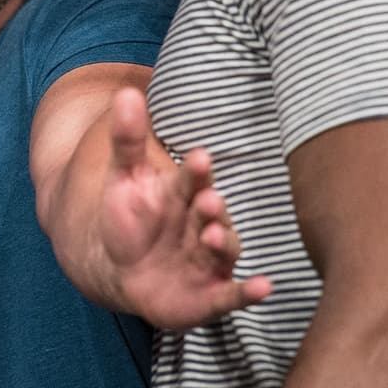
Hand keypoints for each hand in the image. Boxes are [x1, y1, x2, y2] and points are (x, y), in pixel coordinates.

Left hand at [100, 87, 270, 328]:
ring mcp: (209, 260)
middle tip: (207, 200)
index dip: (196, 172)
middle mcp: (204, 225)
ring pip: (223, 250)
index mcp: (185, 194)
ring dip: (222, 243)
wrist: (121, 270)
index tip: (199, 158)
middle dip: (210, 208)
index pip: (192, 180)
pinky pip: (233, 294)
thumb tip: (125, 92)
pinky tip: (266, 288)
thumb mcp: (124, 178)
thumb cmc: (130, 219)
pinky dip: (249, 293)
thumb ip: (127, 140)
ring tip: (213, 235)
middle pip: (210, 214)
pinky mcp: (210, 295)